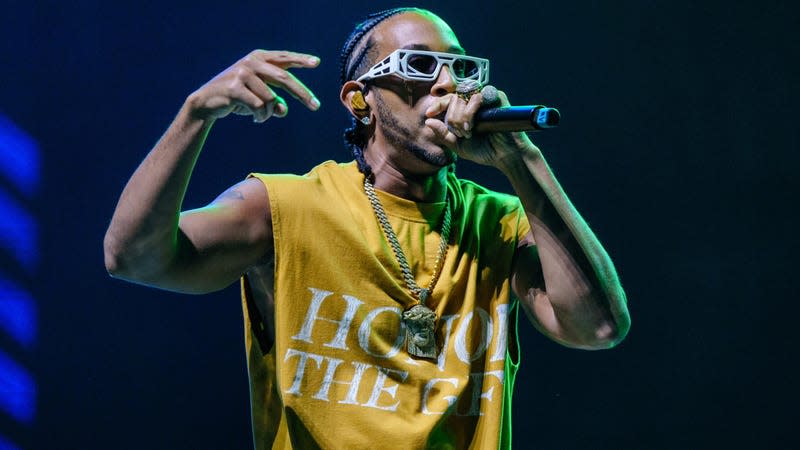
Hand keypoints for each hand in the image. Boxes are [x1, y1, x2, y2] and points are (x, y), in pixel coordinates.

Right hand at [187, 50, 320, 122]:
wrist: (207, 103)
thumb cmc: (237, 98)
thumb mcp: (258, 97)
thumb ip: (274, 100)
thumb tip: (283, 109)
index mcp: (258, 58)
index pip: (284, 58)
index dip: (300, 60)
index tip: (317, 63)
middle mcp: (252, 62)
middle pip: (284, 78)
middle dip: (302, 94)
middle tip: (316, 106)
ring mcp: (243, 73)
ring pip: (271, 98)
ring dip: (269, 113)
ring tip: (260, 116)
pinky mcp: (235, 87)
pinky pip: (259, 106)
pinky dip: (260, 116)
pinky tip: (254, 118)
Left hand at [424, 88, 536, 167]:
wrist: (504, 156)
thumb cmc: (484, 150)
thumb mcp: (458, 145)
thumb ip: (443, 134)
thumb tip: (427, 121)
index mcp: (466, 111)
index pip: (449, 99)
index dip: (438, 103)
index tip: (429, 113)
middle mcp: (475, 103)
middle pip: (455, 98)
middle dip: (453, 117)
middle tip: (461, 133)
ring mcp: (487, 99)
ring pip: (466, 95)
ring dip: (462, 114)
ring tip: (468, 131)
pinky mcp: (498, 98)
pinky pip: (480, 95)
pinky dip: (473, 109)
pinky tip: (474, 124)